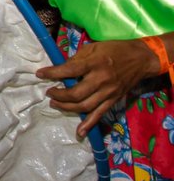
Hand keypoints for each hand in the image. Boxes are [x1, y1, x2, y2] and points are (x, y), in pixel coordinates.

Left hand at [37, 38, 161, 135]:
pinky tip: (79, 132)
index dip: (53, 73)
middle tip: (49, 92)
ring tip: (55, 103)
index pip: (70, 70)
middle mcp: (101, 80)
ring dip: (67, 107)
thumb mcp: (93, 47)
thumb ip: (77, 59)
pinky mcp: (114, 100)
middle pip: (76, 93)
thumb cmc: (114, 50)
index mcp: (95, 63)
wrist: (141, 59)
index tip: (40, 74)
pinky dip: (89, 124)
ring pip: (85, 106)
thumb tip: (61, 70)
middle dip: (58, 95)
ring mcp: (108, 92)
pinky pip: (99, 114)